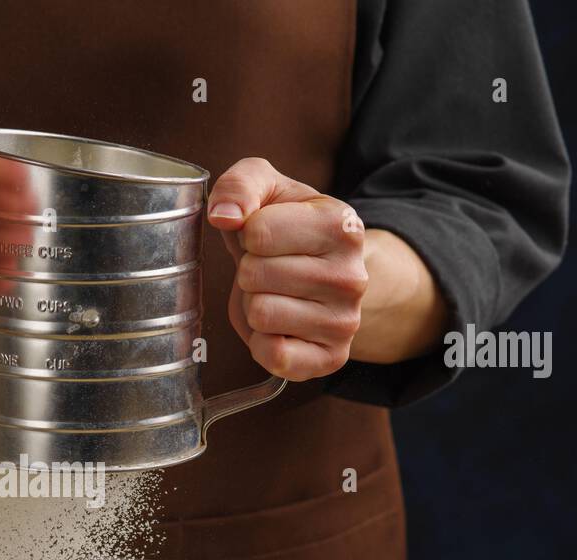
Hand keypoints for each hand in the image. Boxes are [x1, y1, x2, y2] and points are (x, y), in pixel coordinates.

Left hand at [207, 158, 367, 380]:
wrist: (323, 273)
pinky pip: (273, 355)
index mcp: (341, 225)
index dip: (247, 235)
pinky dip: (261, 343)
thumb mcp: (267, 190)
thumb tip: (224, 215)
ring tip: (277, 295)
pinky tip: (280, 327)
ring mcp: (346, 321)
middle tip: (270, 271)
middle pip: (255, 275)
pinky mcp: (332, 357)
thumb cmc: (286, 229)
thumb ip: (240, 186)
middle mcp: (352, 275)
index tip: (266, 237)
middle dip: (250, 273)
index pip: (257, 232)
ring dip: (255, 306)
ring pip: (260, 314)